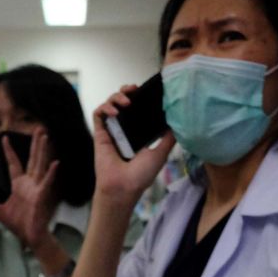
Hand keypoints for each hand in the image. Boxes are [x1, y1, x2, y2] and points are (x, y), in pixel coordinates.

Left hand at [0, 128, 58, 249]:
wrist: (29, 236)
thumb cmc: (19, 224)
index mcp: (19, 185)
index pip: (13, 164)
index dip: (9, 152)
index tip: (5, 139)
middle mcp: (29, 184)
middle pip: (32, 160)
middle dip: (35, 144)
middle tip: (39, 129)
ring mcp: (36, 189)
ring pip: (39, 166)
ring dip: (42, 151)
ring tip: (45, 137)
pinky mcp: (41, 197)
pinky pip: (46, 183)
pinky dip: (51, 174)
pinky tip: (56, 163)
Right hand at [93, 85, 176, 206]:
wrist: (124, 187)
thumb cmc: (141, 175)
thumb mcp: (161, 153)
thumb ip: (169, 137)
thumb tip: (180, 122)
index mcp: (137, 133)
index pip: (137, 109)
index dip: (140, 97)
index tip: (147, 92)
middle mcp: (123, 130)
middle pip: (122, 102)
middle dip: (126, 91)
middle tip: (134, 89)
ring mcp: (111, 131)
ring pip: (109, 105)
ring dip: (116, 97)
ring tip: (126, 101)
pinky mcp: (100, 134)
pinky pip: (98, 114)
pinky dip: (105, 108)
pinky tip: (115, 112)